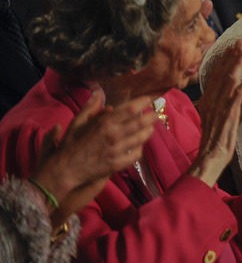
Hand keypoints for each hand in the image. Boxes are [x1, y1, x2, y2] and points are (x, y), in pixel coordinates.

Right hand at [33, 89, 156, 225]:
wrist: (64, 170)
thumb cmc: (69, 144)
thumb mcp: (77, 123)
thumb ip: (90, 107)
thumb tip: (98, 92)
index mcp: (104, 123)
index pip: (130, 109)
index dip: (143, 102)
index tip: (150, 98)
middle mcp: (113, 135)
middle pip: (141, 122)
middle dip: (151, 117)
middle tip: (156, 114)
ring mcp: (117, 150)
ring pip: (141, 138)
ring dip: (148, 131)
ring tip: (150, 128)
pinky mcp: (118, 164)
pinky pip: (136, 155)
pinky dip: (140, 149)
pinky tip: (140, 146)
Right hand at [190, 41, 241, 185]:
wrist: (209, 158)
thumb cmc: (213, 141)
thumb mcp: (213, 118)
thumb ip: (216, 105)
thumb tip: (222, 94)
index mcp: (208, 101)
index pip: (216, 76)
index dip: (223, 61)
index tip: (230, 47)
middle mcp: (212, 101)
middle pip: (222, 74)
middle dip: (231, 57)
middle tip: (239, 42)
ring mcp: (220, 107)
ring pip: (228, 81)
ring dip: (236, 64)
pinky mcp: (228, 115)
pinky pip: (237, 96)